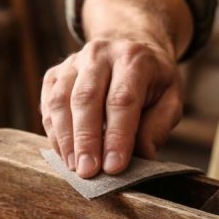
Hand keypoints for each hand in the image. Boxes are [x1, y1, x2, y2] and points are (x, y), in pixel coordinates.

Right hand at [40, 37, 182, 178]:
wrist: (132, 46)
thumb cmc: (153, 81)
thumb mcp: (171, 98)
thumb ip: (158, 126)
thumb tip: (142, 156)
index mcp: (134, 58)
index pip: (122, 100)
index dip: (117, 136)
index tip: (114, 167)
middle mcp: (100, 53)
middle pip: (86, 98)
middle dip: (86, 140)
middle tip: (88, 172)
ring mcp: (73, 61)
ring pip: (61, 100)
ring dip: (66, 138)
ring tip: (74, 167)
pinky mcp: (55, 73)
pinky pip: (48, 103)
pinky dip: (53, 131)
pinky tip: (64, 153)